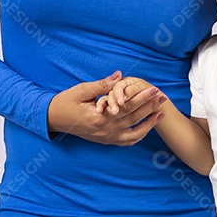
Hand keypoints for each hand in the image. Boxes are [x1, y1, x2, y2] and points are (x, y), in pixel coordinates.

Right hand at [46, 71, 165, 145]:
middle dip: (149, 107)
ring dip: (148, 124)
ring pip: (133, 134)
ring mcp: (105, 137)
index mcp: (98, 117)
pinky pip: (125, 141)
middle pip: (132, 119)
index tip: (153, 89)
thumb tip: (119, 75)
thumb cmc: (66, 102)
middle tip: (163, 97)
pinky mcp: (104, 140)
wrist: (53, 119)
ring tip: (161, 113)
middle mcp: (104, 130)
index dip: (141, 98)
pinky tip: (147, 127)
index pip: (126, 106)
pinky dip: (138, 136)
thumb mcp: (82, 90)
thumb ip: (102, 84)